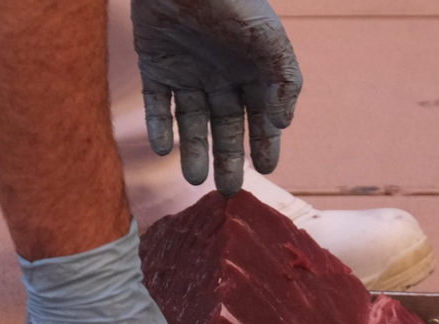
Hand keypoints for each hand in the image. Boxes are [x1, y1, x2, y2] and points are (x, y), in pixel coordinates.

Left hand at [131, 0, 302, 195]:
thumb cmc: (231, 0)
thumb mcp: (268, 38)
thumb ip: (283, 80)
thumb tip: (282, 124)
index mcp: (251, 68)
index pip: (261, 115)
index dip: (265, 142)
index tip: (268, 170)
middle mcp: (221, 74)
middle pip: (226, 125)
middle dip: (229, 158)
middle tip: (228, 191)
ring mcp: (187, 71)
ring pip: (192, 121)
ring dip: (193, 150)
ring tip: (195, 179)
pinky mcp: (155, 64)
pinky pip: (157, 104)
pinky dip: (158, 127)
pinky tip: (163, 149)